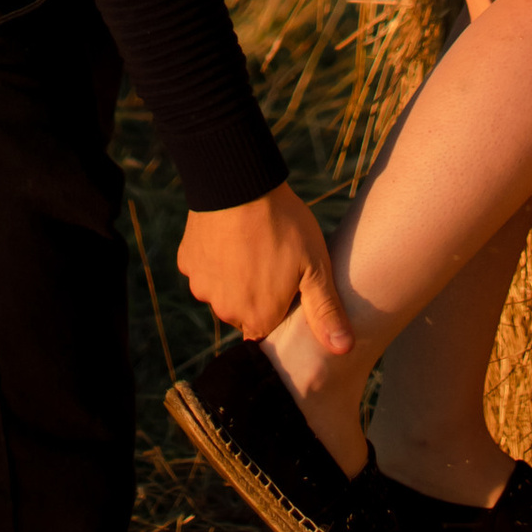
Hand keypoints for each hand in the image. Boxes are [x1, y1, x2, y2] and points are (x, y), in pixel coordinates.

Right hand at [177, 183, 352, 349]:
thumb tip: (344, 349)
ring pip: (221, 290)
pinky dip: (214, 257)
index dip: (279, 306)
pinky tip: (230, 235)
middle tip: (272, 258)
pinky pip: (203, 268)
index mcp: (257, 319)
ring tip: (253, 244)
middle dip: (256, 292)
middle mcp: (224, 311)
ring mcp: (200, 286)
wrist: (239, 182)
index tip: (287, 281)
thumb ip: (326, 311)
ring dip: (233, 276)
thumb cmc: (283, 226)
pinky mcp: (187, 261)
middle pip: (243, 311)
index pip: (268, 329)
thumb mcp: (315, 266)